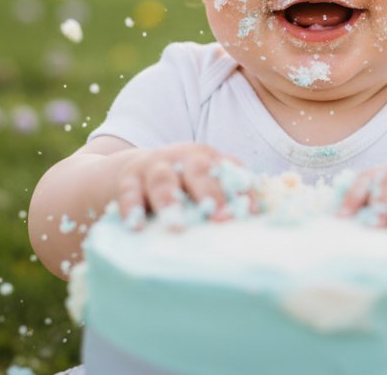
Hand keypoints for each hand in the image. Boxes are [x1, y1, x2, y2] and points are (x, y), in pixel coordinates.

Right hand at [114, 143, 251, 227]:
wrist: (141, 172)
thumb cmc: (184, 189)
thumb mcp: (205, 191)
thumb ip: (228, 204)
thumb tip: (256, 228)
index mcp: (210, 160)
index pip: (231, 172)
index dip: (240, 193)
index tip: (249, 215)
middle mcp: (184, 158)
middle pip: (198, 169)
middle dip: (209, 193)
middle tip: (218, 218)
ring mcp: (155, 165)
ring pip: (163, 178)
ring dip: (170, 201)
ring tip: (176, 226)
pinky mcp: (130, 179)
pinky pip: (130, 191)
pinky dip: (132, 208)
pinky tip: (136, 226)